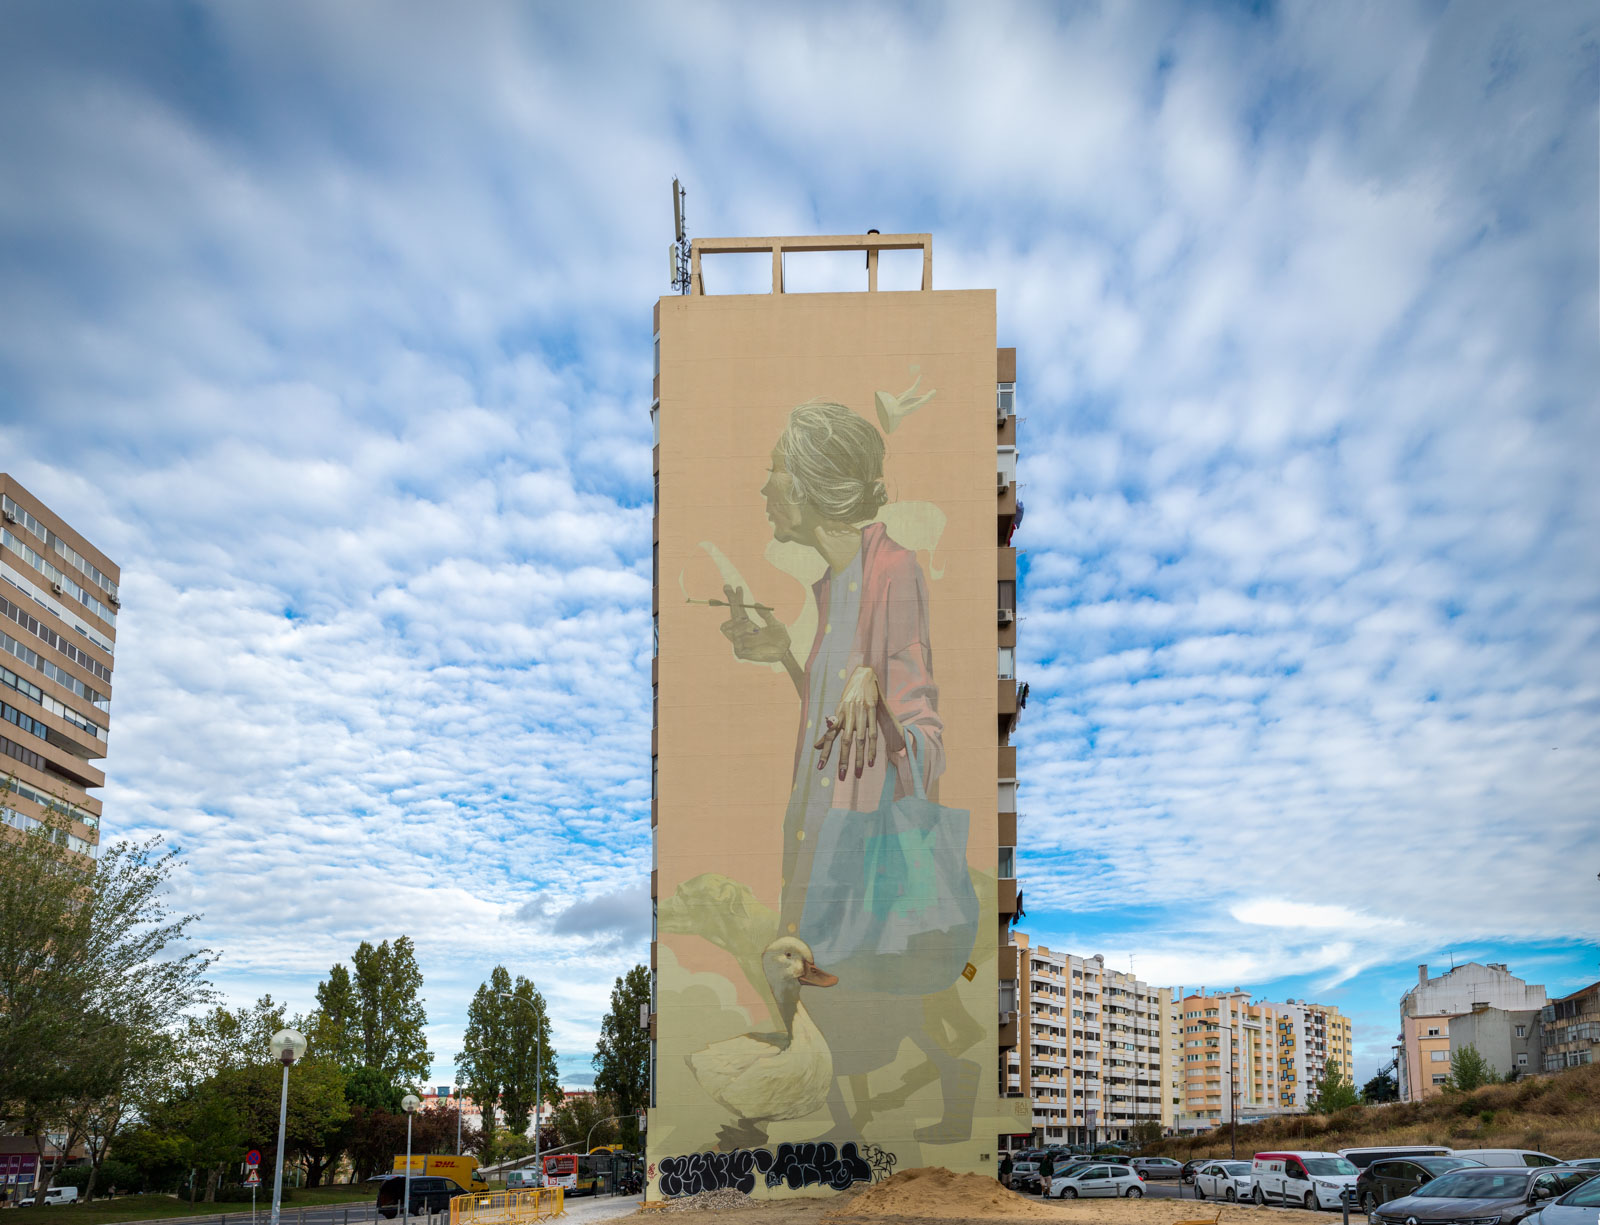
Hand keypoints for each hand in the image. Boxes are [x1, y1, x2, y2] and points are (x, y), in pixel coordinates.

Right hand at [718, 585, 790, 662]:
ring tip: (755, 628)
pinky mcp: (740, 652)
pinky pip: (735, 641)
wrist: (785, 652)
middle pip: (730, 614)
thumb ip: (765, 614)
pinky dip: (742, 635)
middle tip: (737, 594)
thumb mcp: (775, 623)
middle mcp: (742, 632)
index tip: (738, 587)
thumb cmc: (781, 638)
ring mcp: (740, 642)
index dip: (736, 598)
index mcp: (748, 624)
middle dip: (733, 602)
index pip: (737, 609)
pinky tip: (753, 634)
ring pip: (727, 627)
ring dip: (740, 624)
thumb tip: (756, 603)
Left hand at [814, 666, 881, 780]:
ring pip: (859, 740)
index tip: (819, 768)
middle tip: (842, 777)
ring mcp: (860, 714)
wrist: (864, 675)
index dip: (825, 752)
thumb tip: (816, 746)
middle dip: (843, 760)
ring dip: (859, 758)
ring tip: (858, 773)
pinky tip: (870, 761)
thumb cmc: (850, 696)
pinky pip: (873, 734)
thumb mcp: (838, 711)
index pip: (829, 737)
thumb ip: (829, 730)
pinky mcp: (872, 712)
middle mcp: (847, 716)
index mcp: (838, 716)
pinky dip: (872, 748)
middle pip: (844, 741)